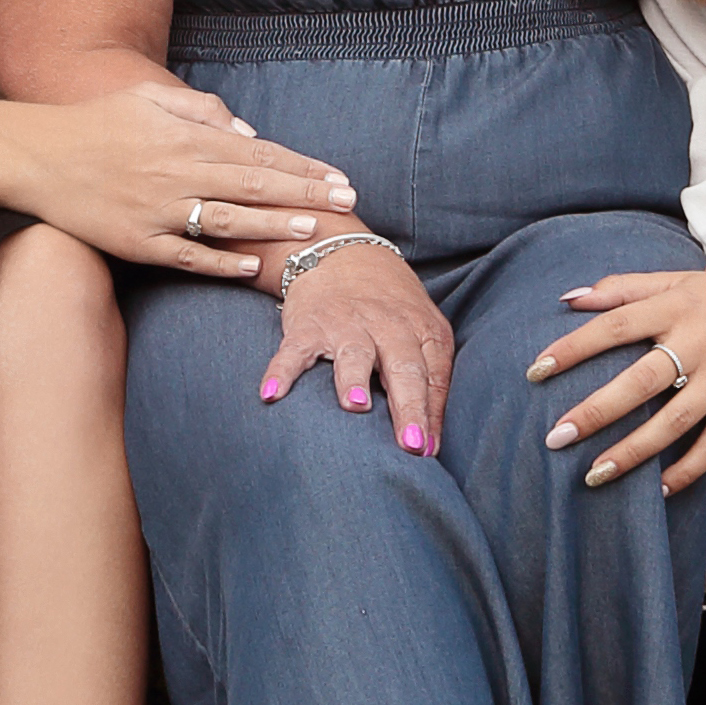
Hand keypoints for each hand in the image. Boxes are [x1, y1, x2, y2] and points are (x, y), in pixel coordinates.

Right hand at [0, 78, 361, 282]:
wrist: (33, 156)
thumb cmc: (93, 123)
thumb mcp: (146, 97)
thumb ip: (199, 109)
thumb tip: (246, 131)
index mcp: (183, 137)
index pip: (258, 152)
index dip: (302, 166)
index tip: (338, 176)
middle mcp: (175, 172)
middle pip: (253, 184)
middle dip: (303, 193)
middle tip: (345, 204)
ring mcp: (156, 210)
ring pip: (226, 220)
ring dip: (272, 224)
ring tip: (310, 228)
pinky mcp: (134, 242)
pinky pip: (184, 255)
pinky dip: (218, 262)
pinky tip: (249, 266)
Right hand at [261, 237, 451, 451]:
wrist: (343, 254)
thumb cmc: (390, 308)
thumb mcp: (422, 332)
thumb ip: (431, 382)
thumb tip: (431, 446)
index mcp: (421, 330)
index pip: (432, 375)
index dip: (431, 412)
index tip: (427, 450)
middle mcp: (387, 326)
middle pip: (402, 366)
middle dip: (408, 404)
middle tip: (410, 442)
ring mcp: (346, 324)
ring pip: (353, 353)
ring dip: (354, 379)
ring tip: (355, 406)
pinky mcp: (307, 325)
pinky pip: (294, 351)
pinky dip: (282, 371)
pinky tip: (272, 394)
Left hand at [527, 244, 705, 490]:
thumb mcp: (681, 280)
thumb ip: (624, 287)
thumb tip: (566, 298)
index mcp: (678, 306)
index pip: (616, 326)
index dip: (574, 348)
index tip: (535, 372)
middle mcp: (701, 341)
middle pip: (642, 380)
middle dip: (596, 411)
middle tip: (554, 437)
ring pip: (675, 421)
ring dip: (632, 451)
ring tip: (592, 475)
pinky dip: (688, 469)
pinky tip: (657, 488)